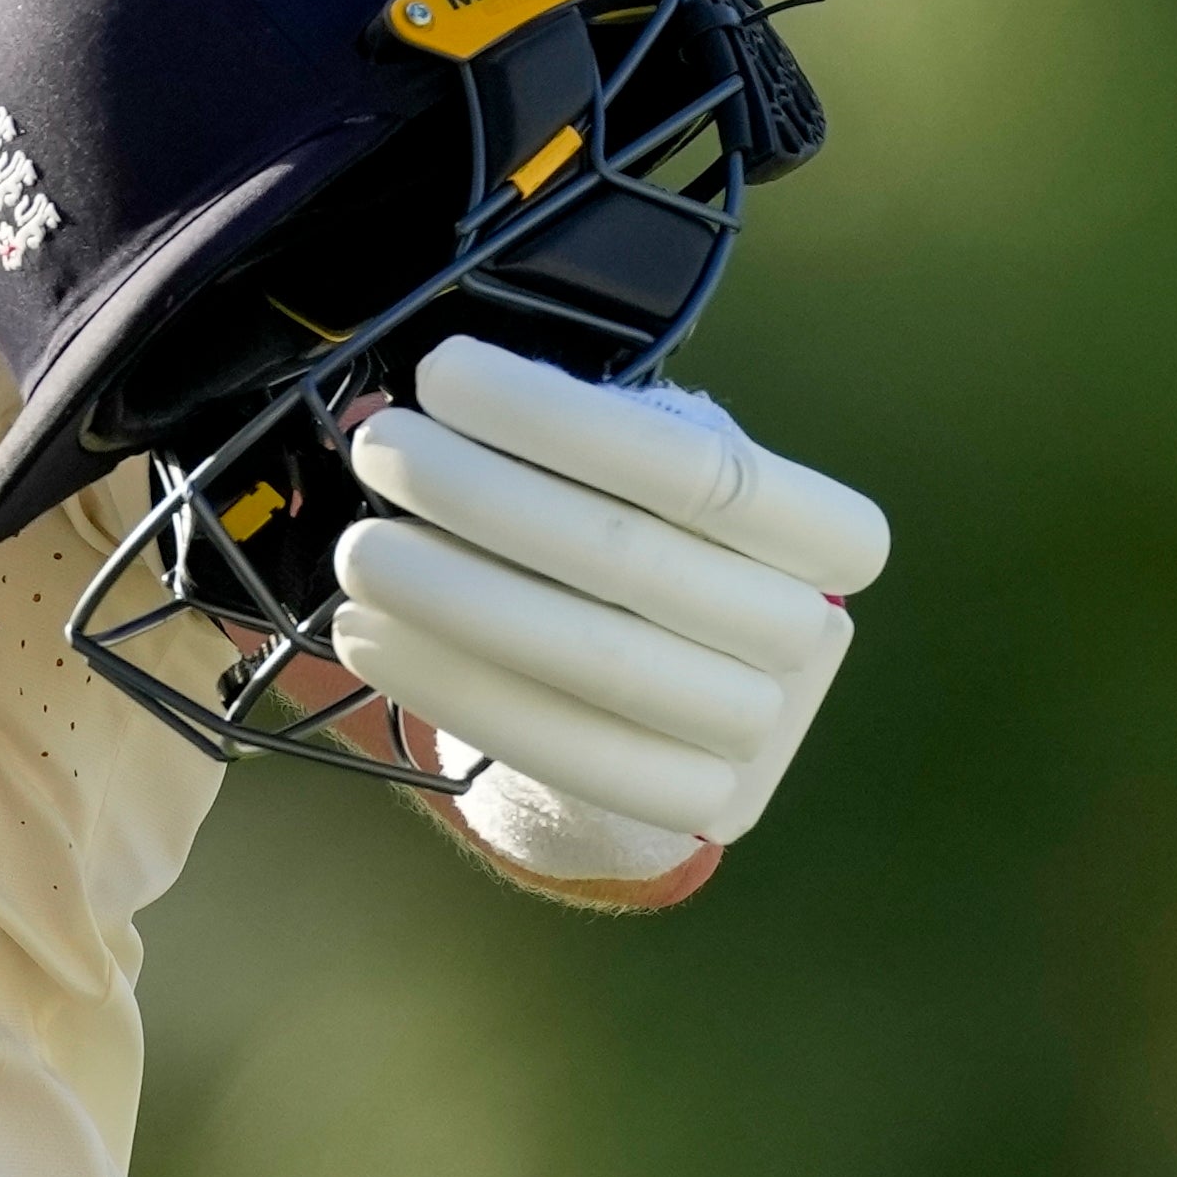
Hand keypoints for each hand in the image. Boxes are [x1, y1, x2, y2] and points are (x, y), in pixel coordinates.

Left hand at [333, 336, 891, 855]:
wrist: (664, 705)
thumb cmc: (634, 548)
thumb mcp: (631, 479)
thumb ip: (562, 441)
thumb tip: (413, 401)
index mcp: (819, 532)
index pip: (702, 467)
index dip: (565, 419)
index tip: (444, 374)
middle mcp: (803, 629)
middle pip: (630, 556)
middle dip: (480, 496)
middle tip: (378, 449)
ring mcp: (760, 728)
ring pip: (598, 661)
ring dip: (453, 598)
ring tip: (357, 553)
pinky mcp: (697, 802)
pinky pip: (566, 752)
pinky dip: (451, 687)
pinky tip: (368, 636)